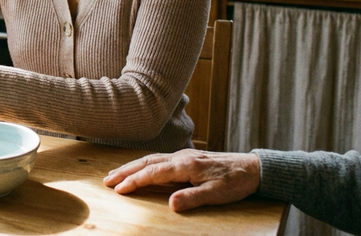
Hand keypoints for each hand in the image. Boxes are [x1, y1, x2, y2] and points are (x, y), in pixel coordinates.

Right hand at [103, 149, 260, 211]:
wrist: (253, 168)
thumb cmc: (236, 182)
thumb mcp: (217, 195)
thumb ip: (193, 198)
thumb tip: (171, 205)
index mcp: (185, 165)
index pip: (152, 173)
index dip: (134, 181)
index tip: (118, 189)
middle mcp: (181, 157)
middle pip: (147, 162)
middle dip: (125, 171)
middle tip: (106, 180)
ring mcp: (184, 156)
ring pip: (152, 159)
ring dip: (132, 166)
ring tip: (117, 174)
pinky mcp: (188, 158)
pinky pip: (160, 159)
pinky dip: (145, 164)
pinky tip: (142, 168)